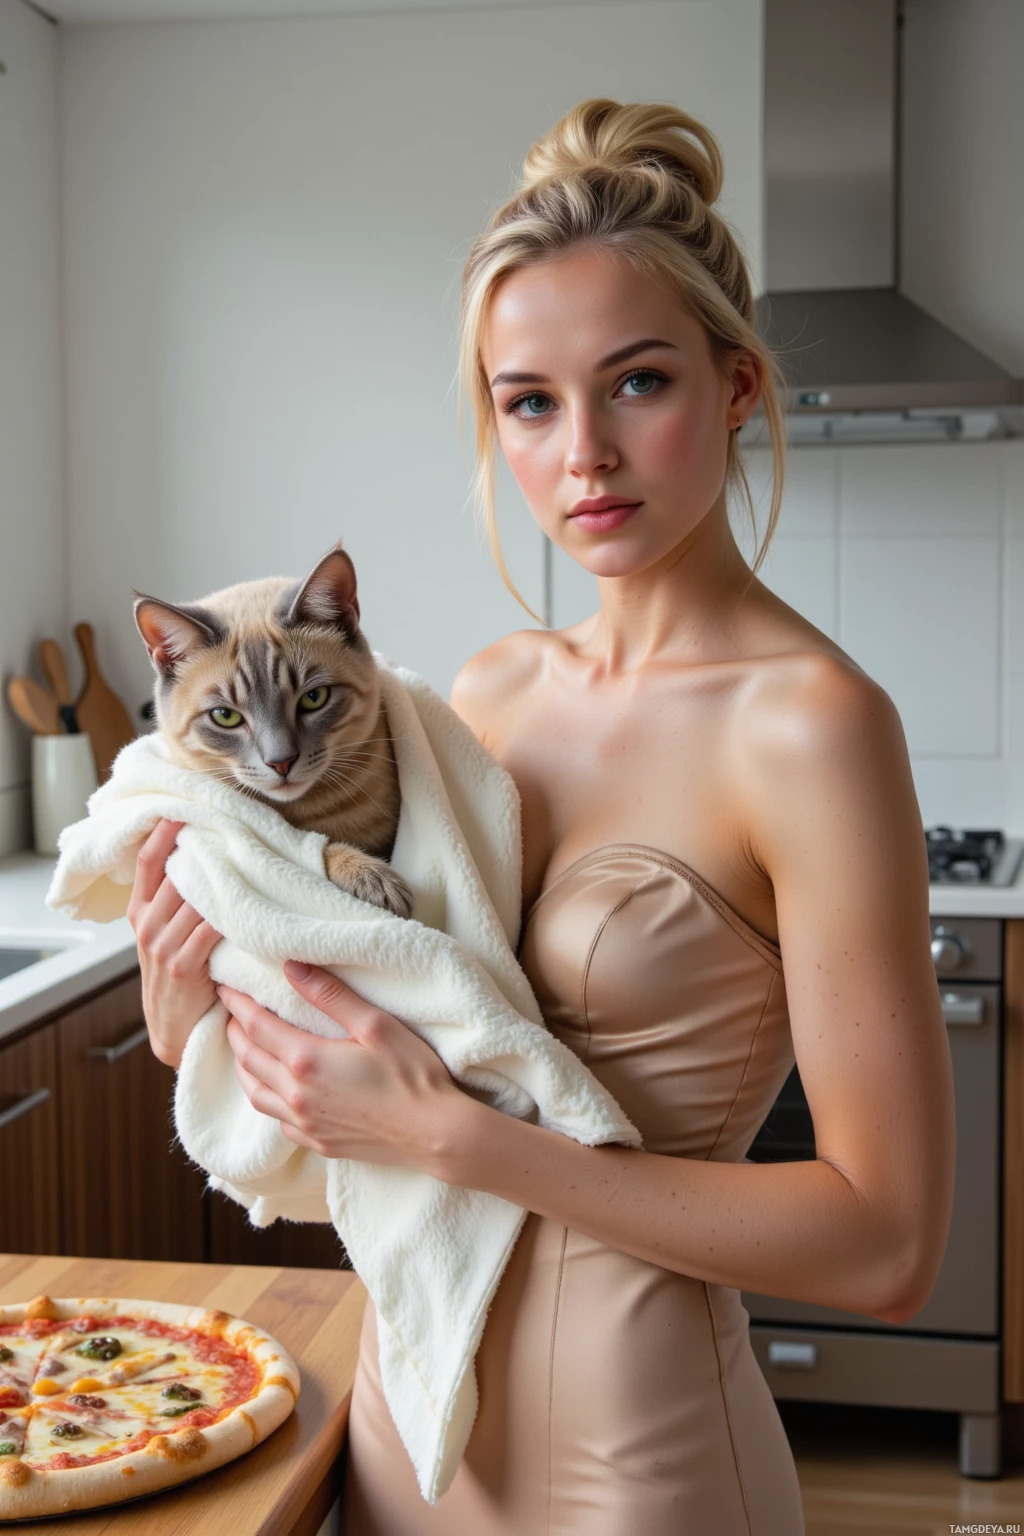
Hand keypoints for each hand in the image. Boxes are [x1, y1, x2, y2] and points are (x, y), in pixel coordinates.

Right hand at [127, 818, 223, 1069]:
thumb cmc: (177, 973)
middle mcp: (147, 925)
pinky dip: (229, 913)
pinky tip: (249, 899)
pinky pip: (209, 928)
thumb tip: (201, 857)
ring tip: (245, 853)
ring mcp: (163, 946)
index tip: (183, 807)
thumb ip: (174, 901)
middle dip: (203, 849)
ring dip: (222, 878)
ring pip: (194, 898)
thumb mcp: (163, 934)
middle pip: (174, 873)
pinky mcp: (184, 965)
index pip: (147, 861)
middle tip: (228, 823)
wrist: (173, 1027)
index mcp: (139, 911)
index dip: (163, 832)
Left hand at [218, 962, 469, 1173]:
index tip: (225, 987)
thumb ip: (331, 995)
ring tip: (244, 1047)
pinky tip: (276, 1091)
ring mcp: (306, 1124)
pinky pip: (277, 1121)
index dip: (237, 1004)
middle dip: (235, 1031)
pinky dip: (266, 1099)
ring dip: (244, 1067)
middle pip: (248, 1059)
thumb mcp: (376, 1025)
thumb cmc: (412, 1075)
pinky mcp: (319, 1143)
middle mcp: (297, 1095)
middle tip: (230, 1011)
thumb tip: (291, 967)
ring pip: (255, 1094)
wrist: (434, 1134)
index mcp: (307, 1060)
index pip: (256, 1025)